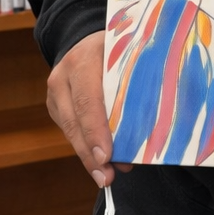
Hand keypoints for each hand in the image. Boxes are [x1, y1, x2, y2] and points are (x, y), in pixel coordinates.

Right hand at [46, 31, 128, 187]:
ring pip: (70, 129)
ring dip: (89, 156)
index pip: (89, 100)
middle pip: (75, 121)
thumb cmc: (121, 47)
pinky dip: (87, 147)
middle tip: (107, 177)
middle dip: (91, 153)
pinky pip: (70, 129)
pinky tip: (103, 163)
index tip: (107, 156)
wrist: (86, 37)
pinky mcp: (55, 104)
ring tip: (107, 176)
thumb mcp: (131, 53)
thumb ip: (139, 79)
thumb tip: (158, 120)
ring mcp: (56, 92)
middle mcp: (64, 76)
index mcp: (85, 59)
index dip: (97, 131)